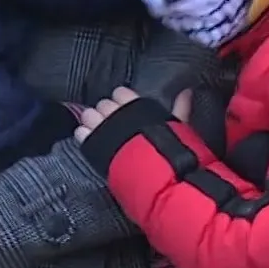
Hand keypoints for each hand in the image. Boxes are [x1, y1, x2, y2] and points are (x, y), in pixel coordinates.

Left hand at [70, 87, 192, 142]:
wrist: (153, 175)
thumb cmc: (169, 150)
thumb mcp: (178, 127)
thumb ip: (180, 108)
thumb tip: (187, 92)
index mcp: (135, 104)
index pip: (121, 93)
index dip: (122, 101)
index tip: (125, 111)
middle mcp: (115, 111)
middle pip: (103, 104)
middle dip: (107, 113)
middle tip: (114, 125)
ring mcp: (101, 127)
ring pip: (89, 115)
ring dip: (93, 122)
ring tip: (101, 133)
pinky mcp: (91, 144)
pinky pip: (80, 133)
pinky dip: (84, 135)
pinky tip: (91, 141)